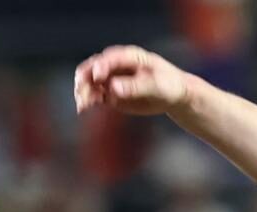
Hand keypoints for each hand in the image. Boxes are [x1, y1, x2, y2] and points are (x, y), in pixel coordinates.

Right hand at [73, 45, 189, 115]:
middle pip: (92, 67)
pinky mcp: (110, 93)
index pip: (110, 58)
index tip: (98, 78)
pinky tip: (83, 109)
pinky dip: (87, 101)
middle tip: (82, 92)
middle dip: (85, 79)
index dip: (101, 66)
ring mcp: (111, 78)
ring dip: (83, 92)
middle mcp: (116, 65)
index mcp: (129, 56)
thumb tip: (113, 88)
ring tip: (82, 105)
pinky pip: (94, 95)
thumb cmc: (169, 86)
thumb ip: (135, 87)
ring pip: (89, 82)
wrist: (174, 95)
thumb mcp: (157, 86)